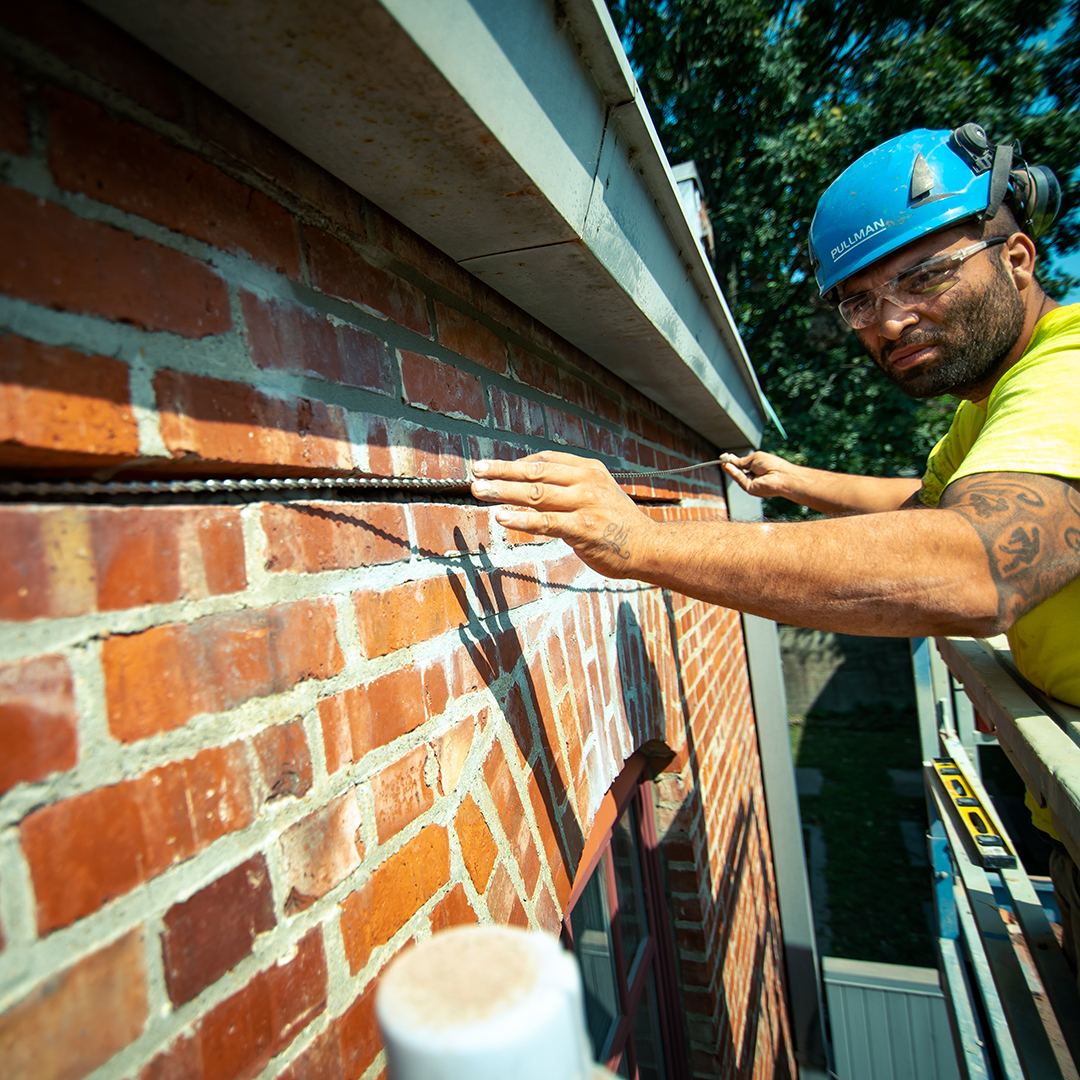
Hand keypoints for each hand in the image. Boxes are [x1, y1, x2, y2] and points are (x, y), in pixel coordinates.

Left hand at [470, 451, 655, 578]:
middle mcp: (586, 481)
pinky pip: (545, 522)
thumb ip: (567, 489)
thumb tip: (528, 489)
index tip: (492, 467)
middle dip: (502, 471)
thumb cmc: (617, 524)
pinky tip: (501, 516)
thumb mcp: (597, 494)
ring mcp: (585, 504)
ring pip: (536, 494)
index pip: (544, 460)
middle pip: (535, 472)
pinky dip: (520, 519)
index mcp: (588, 469)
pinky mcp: (583, 529)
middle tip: (476, 471)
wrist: (648, 547)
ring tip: (479, 491)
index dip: (515, 463)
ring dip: (503, 491)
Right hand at [721, 451, 800, 499]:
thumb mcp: (754, 458)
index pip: (742, 465)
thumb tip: (730, 458)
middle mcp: (753, 476)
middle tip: (722, 459)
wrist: (781, 476)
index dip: (734, 462)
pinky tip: (727, 466)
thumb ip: (741, 461)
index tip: (725, 457)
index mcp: (756, 468)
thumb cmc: (773, 465)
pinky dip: (732, 473)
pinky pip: (739, 479)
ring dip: (730, 468)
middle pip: (738, 471)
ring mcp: (751, 483)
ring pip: (737, 476)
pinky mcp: (749, 488)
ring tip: (725, 462)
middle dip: (730, 465)